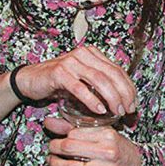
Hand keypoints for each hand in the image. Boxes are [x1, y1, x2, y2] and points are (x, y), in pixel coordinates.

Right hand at [15, 45, 137, 116]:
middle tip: (128, 110)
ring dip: (111, 97)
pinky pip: (79, 88)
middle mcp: (83, 54)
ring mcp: (71, 62)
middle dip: (123, 93)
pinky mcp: (59, 73)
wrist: (30, 80)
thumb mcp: (83, 81)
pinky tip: (100, 110)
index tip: (134, 104)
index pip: (117, 69)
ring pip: (98, 79)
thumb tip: (123, 102)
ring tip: (117, 112)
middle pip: (111, 74)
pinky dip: (91, 100)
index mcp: (92, 53)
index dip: (128, 87)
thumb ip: (100, 86)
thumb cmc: (59, 82)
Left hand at [45, 115, 142, 165]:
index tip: (55, 140)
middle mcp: (109, 152)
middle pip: (69, 149)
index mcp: (107, 135)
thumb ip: (73, 127)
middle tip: (50, 149)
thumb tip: (48, 122)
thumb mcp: (100, 131)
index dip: (60, 137)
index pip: (73, 134)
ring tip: (52, 162)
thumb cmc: (117, 146)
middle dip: (54, 149)